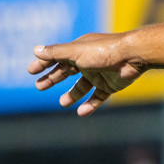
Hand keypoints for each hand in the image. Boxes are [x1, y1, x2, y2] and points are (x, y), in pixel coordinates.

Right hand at [28, 33, 144, 115]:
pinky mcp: (110, 85)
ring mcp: (99, 74)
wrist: (133, 56)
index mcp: (79, 50)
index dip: (43, 63)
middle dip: (53, 78)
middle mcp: (88, 61)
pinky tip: (81, 112)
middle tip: (39, 87)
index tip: (31, 72)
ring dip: (72, 94)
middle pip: (67, 71)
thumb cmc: (103, 51)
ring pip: (82, 86)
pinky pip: (98, 97)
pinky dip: (90, 105)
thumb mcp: (76, 52)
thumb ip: (56, 53)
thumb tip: (35, 50)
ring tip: (63, 103)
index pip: (57, 57)